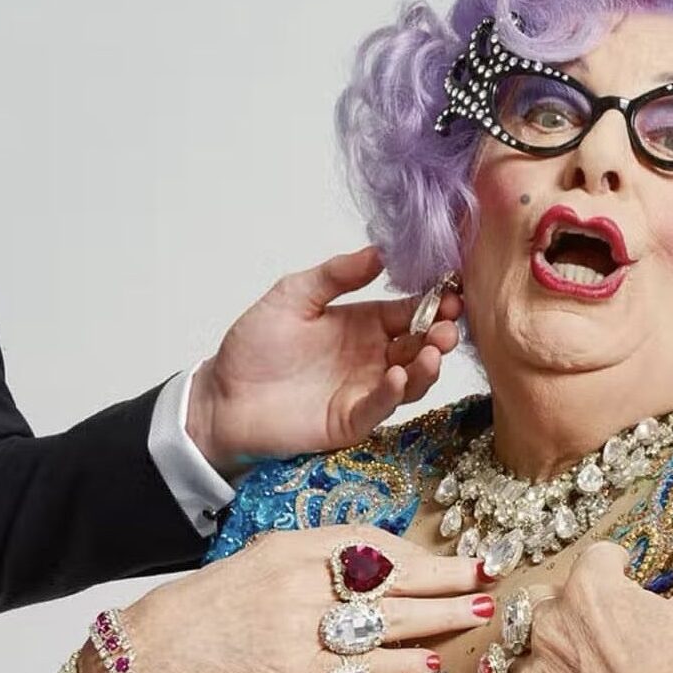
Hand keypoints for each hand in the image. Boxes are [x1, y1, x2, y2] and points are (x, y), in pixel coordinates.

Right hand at [78, 525, 497, 672]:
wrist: (149, 659)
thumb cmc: (210, 607)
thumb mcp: (264, 560)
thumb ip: (320, 556)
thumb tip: (383, 558)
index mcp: (292, 550)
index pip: (372, 545)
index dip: (420, 553)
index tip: (454, 554)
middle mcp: (299, 589)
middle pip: (391, 582)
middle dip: (445, 580)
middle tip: (487, 577)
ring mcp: (298, 638)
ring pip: (386, 627)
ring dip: (436, 622)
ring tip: (474, 614)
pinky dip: (397, 669)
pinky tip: (426, 663)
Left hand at [186, 247, 462, 472]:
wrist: (221, 397)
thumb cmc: (254, 346)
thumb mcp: (294, 295)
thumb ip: (336, 275)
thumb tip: (379, 251)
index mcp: (365, 324)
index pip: (410, 311)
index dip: (432, 302)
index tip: (451, 291)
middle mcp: (373, 356)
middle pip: (420, 345)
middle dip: (440, 334)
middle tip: (449, 324)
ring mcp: (366, 390)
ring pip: (412, 379)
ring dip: (428, 365)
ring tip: (434, 350)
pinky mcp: (352, 421)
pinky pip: (381, 406)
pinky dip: (394, 392)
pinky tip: (397, 375)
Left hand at [510, 512, 672, 672]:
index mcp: (592, 587)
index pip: (599, 553)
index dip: (622, 566)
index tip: (637, 582)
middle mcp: (556, 619)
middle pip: (558, 587)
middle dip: (583, 597)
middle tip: (620, 620)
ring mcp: (541, 662)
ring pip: (534, 630)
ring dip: (558, 634)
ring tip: (596, 651)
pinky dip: (547, 671)